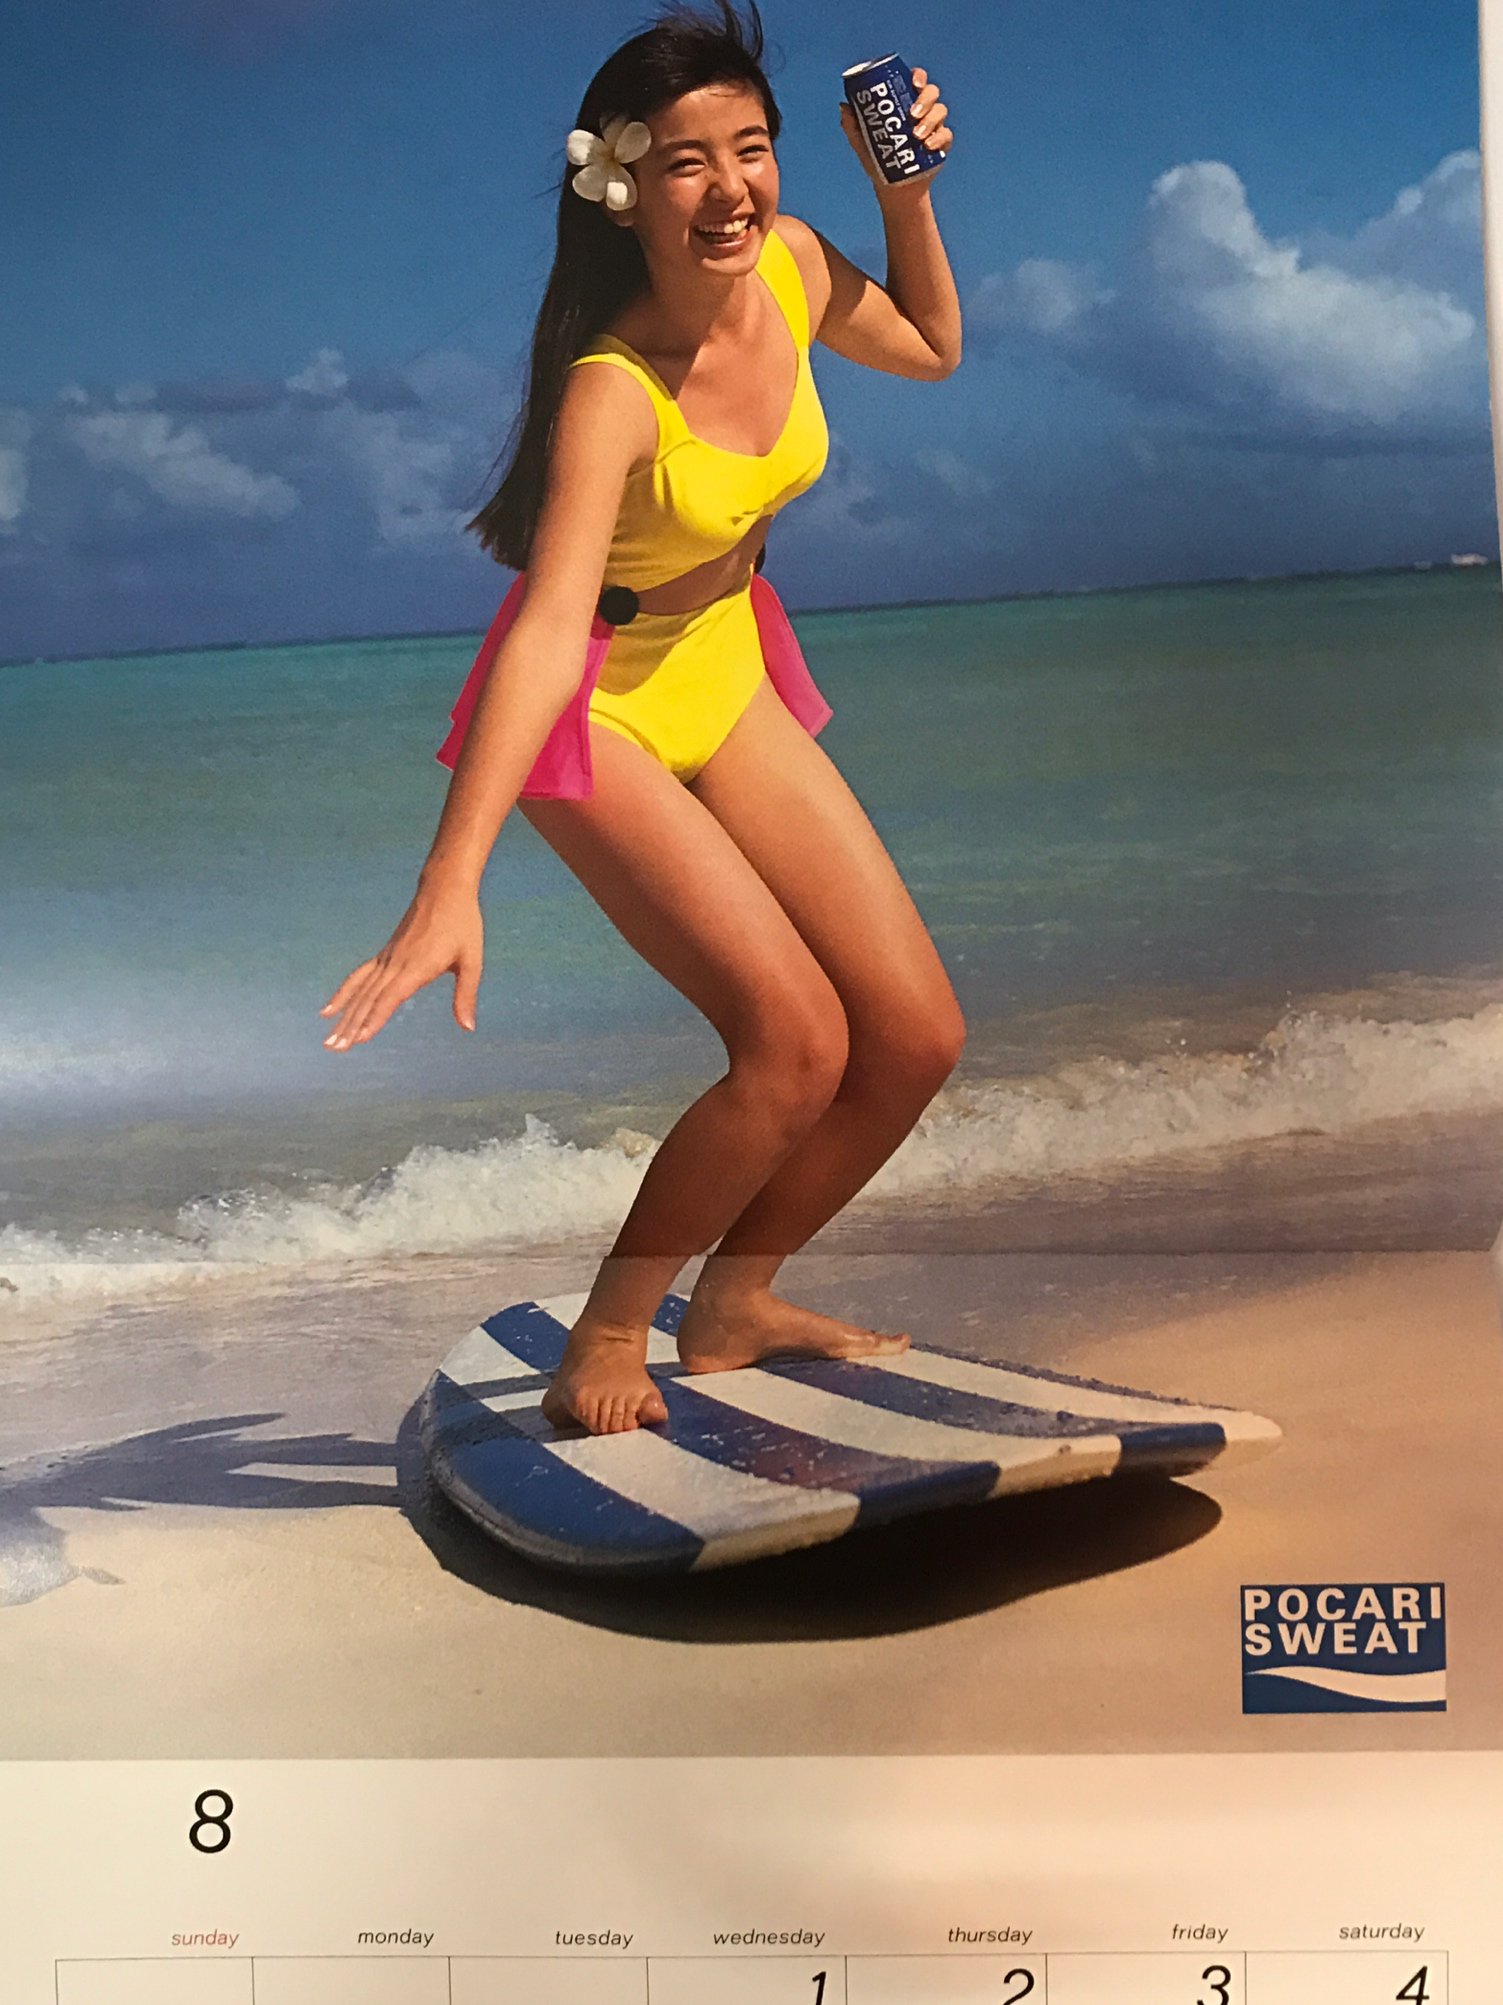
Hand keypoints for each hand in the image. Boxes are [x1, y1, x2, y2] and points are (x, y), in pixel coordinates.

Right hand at [319, 878, 483, 1049]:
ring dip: (343, 1016)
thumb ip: (466, 994)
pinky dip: (343, 994)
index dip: (375, 1018)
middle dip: (351, 1025)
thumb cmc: (462, 924)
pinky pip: (359, 977)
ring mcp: (387, 958)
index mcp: (418, 966)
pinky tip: (328, 1010)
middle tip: (335, 1048)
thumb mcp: (471, 960)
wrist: (444, 889)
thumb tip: (468, 1027)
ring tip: (329, 1039)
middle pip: (368, 998)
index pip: (390, 997)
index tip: (360, 1038)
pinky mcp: (384, 954)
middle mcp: (396, 963)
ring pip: (360, 990)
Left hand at [839, 65, 951, 195]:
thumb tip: (844, 106)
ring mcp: (934, 125)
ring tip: (916, 136)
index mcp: (905, 101)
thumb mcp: (861, 142)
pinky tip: (928, 146)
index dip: (918, 76)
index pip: (916, 80)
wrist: (893, 187)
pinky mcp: (942, 143)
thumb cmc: (878, 159)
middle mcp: (922, 109)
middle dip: (925, 100)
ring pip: (940, 111)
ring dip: (930, 121)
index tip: (914, 84)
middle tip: (912, 115)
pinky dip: (939, 139)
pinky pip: (946, 135)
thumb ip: (852, 125)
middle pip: (931, 92)